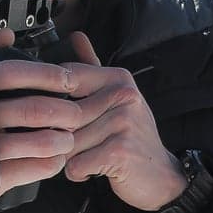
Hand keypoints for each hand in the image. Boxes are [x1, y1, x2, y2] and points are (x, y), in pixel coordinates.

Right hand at [0, 32, 90, 212]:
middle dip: (65, 111)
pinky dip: (49, 164)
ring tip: (68, 138)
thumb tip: (6, 37)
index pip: (14, 73)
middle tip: (77, 112)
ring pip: (38, 141)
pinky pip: (32, 169)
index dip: (48, 74)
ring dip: (62, 140)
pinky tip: (55, 160)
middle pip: (33, 108)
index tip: (68, 79)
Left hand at [59, 31, 186, 211]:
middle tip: (81, 142)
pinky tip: (95, 168)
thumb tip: (76, 36)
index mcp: (118, 80)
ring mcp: (123, 123)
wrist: (160, 176)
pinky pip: (75, 164)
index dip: (52, 98)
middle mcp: (123, 97)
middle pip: (62, 115)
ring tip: (91, 155)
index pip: (66, 77)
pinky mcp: (119, 151)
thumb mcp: (116, 98)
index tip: (59, 113)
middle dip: (62, 134)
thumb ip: (93, 68)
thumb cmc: (132, 137)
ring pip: (66, 142)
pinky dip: (79, 173)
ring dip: (70, 156)